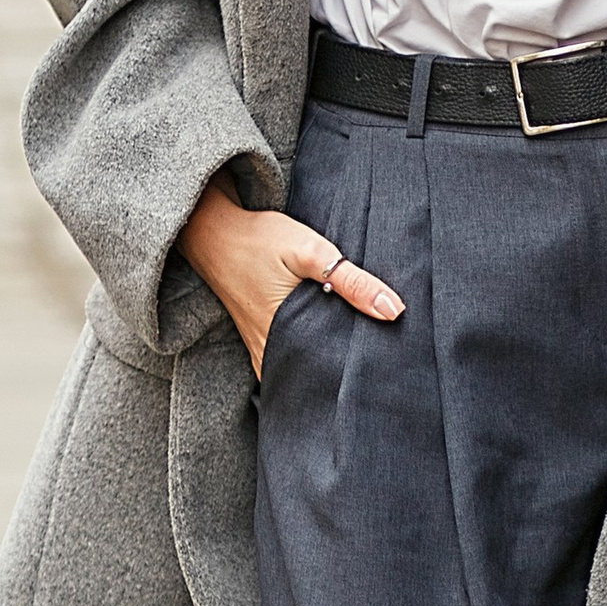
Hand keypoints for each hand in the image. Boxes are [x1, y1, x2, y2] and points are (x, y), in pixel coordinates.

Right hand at [177, 177, 403, 378]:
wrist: (213, 232)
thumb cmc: (259, 240)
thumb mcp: (310, 252)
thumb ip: (352, 281)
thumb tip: (393, 311)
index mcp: (283, 336)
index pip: (330, 371)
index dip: (357, 370)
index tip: (385, 366)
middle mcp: (270, 351)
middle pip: (318, 373)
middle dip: (345, 371)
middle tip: (379, 364)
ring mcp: (262, 348)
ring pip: (303, 368)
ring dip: (327, 361)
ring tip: (359, 356)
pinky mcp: (260, 340)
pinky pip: (290, 358)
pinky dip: (310, 353)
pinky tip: (329, 342)